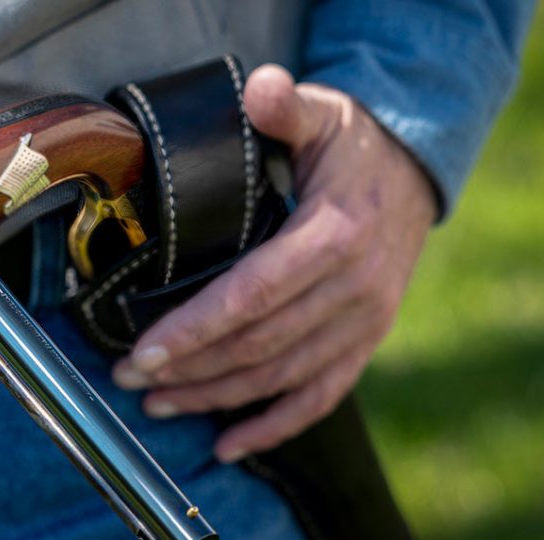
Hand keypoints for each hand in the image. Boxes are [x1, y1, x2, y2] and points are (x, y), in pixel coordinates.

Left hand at [112, 64, 437, 462]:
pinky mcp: (363, 342)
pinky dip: (275, 425)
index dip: (196, 330)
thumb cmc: (352, 146)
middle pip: (259, 346)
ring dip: (217, 398)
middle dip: (189, 369)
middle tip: (130, 381)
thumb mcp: (323, 113)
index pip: (253, 296)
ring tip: (159, 406)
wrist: (413, 175)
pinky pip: (321, 396)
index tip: (143, 354)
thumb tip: (259, 90)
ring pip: (281, 377)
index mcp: (335, 236)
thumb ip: (286, 107)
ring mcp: (363, 323)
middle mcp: (354, 289)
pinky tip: (229, 445)